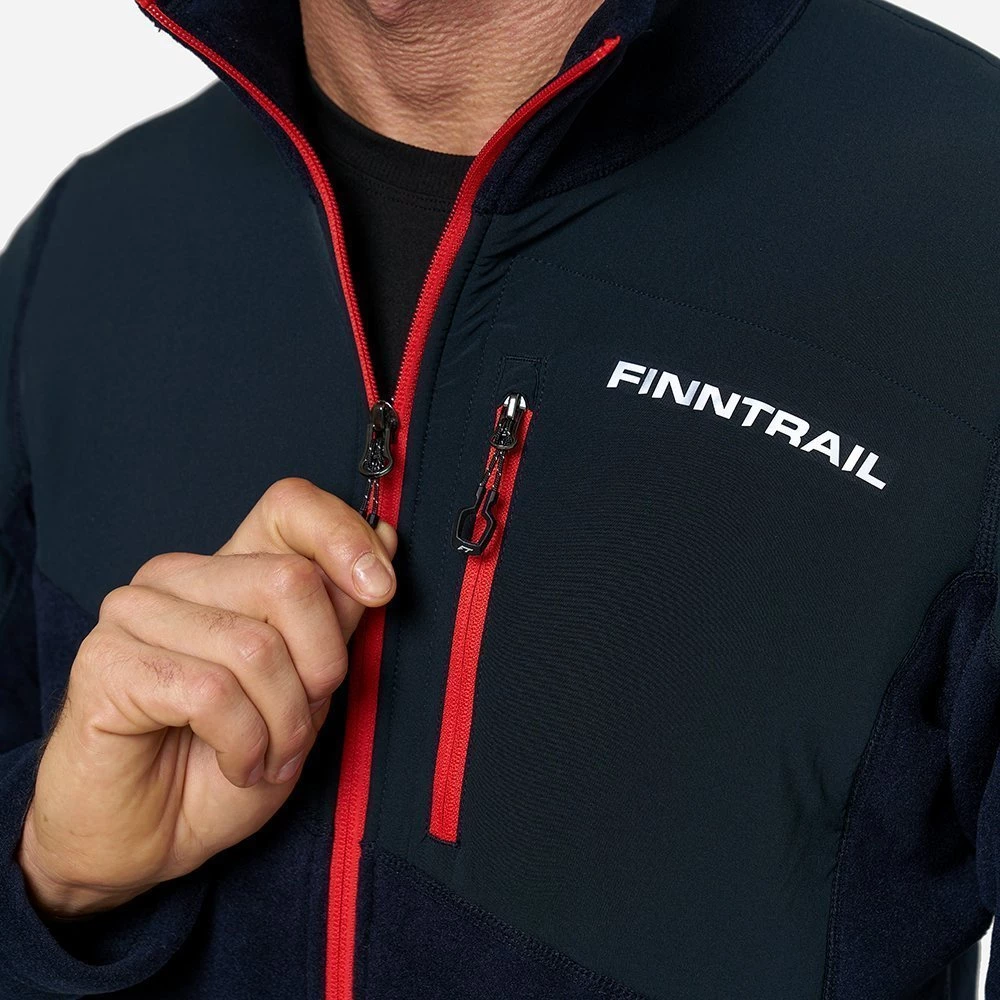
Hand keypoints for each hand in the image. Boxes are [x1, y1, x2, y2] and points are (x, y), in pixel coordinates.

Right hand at [17, 478, 395, 917]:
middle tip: (301, 725)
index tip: (382, 591)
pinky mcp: (106, 662)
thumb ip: (336, 615)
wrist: (148, 840)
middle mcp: (178, 576)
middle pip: (289, 580)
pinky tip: (235, 764)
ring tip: (268, 755)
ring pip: (257, 645)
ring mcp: (134, 613)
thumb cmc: (225, 761)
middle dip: (320, 669)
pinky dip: (246, 744)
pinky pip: (212, 692)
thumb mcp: (306, 688)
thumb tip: (384, 538)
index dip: (344, 538)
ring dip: (284, 723)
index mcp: (229, 569)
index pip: (289, 506)